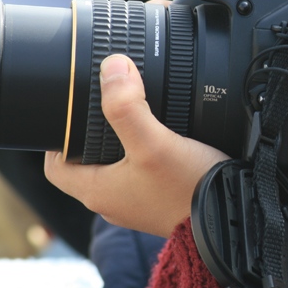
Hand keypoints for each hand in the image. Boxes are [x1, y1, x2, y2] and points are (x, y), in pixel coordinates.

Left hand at [45, 52, 228, 237]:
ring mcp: (139, 203)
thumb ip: (128, 106)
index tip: (72, 112)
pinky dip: (146, 155)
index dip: (57, 138)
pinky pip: (142, 174)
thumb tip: (112, 67)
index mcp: (97, 192)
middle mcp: (114, 201)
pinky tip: (165, 139)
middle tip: (106, 106)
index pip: (55, 165)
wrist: (232, 221)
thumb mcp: (153, 143)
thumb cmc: (189, 191)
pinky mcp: (161, 201)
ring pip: (115, 168)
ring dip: (121, 143)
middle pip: (86, 163)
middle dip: (91, 134)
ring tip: (136, 116)